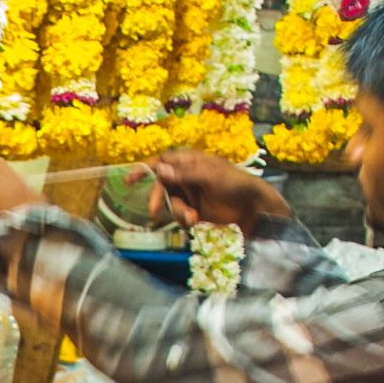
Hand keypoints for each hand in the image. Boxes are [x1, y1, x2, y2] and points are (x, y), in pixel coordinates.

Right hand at [141, 149, 290, 233]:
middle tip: (154, 211)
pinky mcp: (193, 209)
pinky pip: (178, 215)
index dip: (145, 169)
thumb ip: (185, 174)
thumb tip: (160, 170)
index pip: (163, 161)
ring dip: (176, 212)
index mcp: (190, 161)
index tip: (130, 180)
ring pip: (169, 203)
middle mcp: (187, 176)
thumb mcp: (210, 176)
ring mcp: (190, 193)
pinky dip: (183, 219)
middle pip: (161, 185)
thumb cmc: (235, 184)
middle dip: (158, 198)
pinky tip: (194, 221)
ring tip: (191, 218)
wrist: (253, 207)